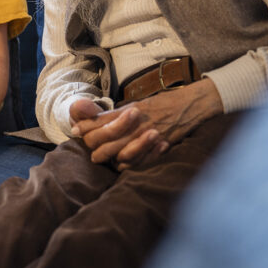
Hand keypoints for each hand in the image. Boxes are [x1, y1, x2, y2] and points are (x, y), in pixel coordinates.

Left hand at [72, 80, 223, 169]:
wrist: (190, 105)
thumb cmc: (161, 104)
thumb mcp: (135, 105)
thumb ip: (113, 115)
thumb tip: (87, 121)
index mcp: (129, 112)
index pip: (100, 124)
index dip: (85, 128)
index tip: (76, 129)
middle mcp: (136, 125)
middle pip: (105, 140)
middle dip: (93, 145)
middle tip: (88, 148)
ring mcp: (147, 137)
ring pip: (120, 153)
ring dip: (107, 156)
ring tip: (99, 157)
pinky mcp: (158, 147)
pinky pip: (139, 162)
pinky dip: (127, 164)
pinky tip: (119, 163)